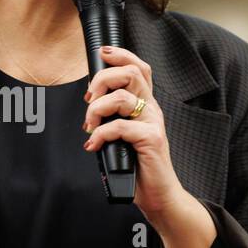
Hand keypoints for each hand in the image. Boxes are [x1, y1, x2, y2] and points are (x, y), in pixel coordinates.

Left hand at [80, 44, 185, 220]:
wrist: (158, 194)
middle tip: (89, 100)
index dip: (121, 55)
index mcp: (145, 104)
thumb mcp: (122, 135)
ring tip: (89, 127)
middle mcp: (151, 109)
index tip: (102, 53)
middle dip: (102, 80)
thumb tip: (90, 104)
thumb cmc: (138, 166)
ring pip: (121, 97)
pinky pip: (119, 126)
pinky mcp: (151, 138)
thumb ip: (112, 117)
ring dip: (96, 110)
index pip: (138, 68)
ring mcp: (153, 122)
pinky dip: (100, 134)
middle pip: (130, 73)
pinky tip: (93, 146)